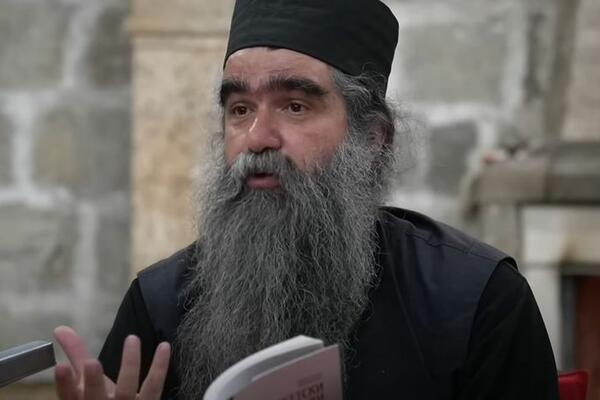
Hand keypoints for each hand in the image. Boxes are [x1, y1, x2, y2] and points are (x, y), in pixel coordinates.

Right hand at [53, 326, 170, 399]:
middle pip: (95, 398)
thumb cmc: (101, 398)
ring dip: (129, 366)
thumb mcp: (86, 380)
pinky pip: (154, 387)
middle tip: (92, 362)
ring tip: (131, 339)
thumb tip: (61, 328)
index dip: (64, 384)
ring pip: (126, 390)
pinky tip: (164, 346)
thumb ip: (76, 354)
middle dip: (92, 382)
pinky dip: (160, 367)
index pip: (69, 396)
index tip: (60, 366)